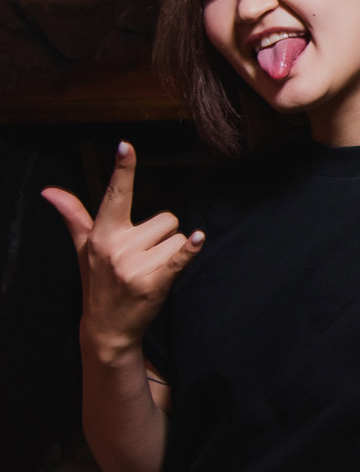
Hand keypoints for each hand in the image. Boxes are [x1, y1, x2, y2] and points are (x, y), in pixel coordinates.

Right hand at [42, 142, 203, 352]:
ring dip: (171, 252)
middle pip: (167, 218)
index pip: (116, 195)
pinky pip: (180, 255)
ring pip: (177, 236)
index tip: (126, 145)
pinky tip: (197, 239)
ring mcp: (135, 264)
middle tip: (142, 258)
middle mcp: (118, 245)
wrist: (107, 326)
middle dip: (162, 236)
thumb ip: (74, 216)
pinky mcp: (154, 280)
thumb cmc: (98, 281)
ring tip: (150, 270)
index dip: (123, 169)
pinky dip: (191, 248)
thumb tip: (50, 190)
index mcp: (102, 233)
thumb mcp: (84, 248)